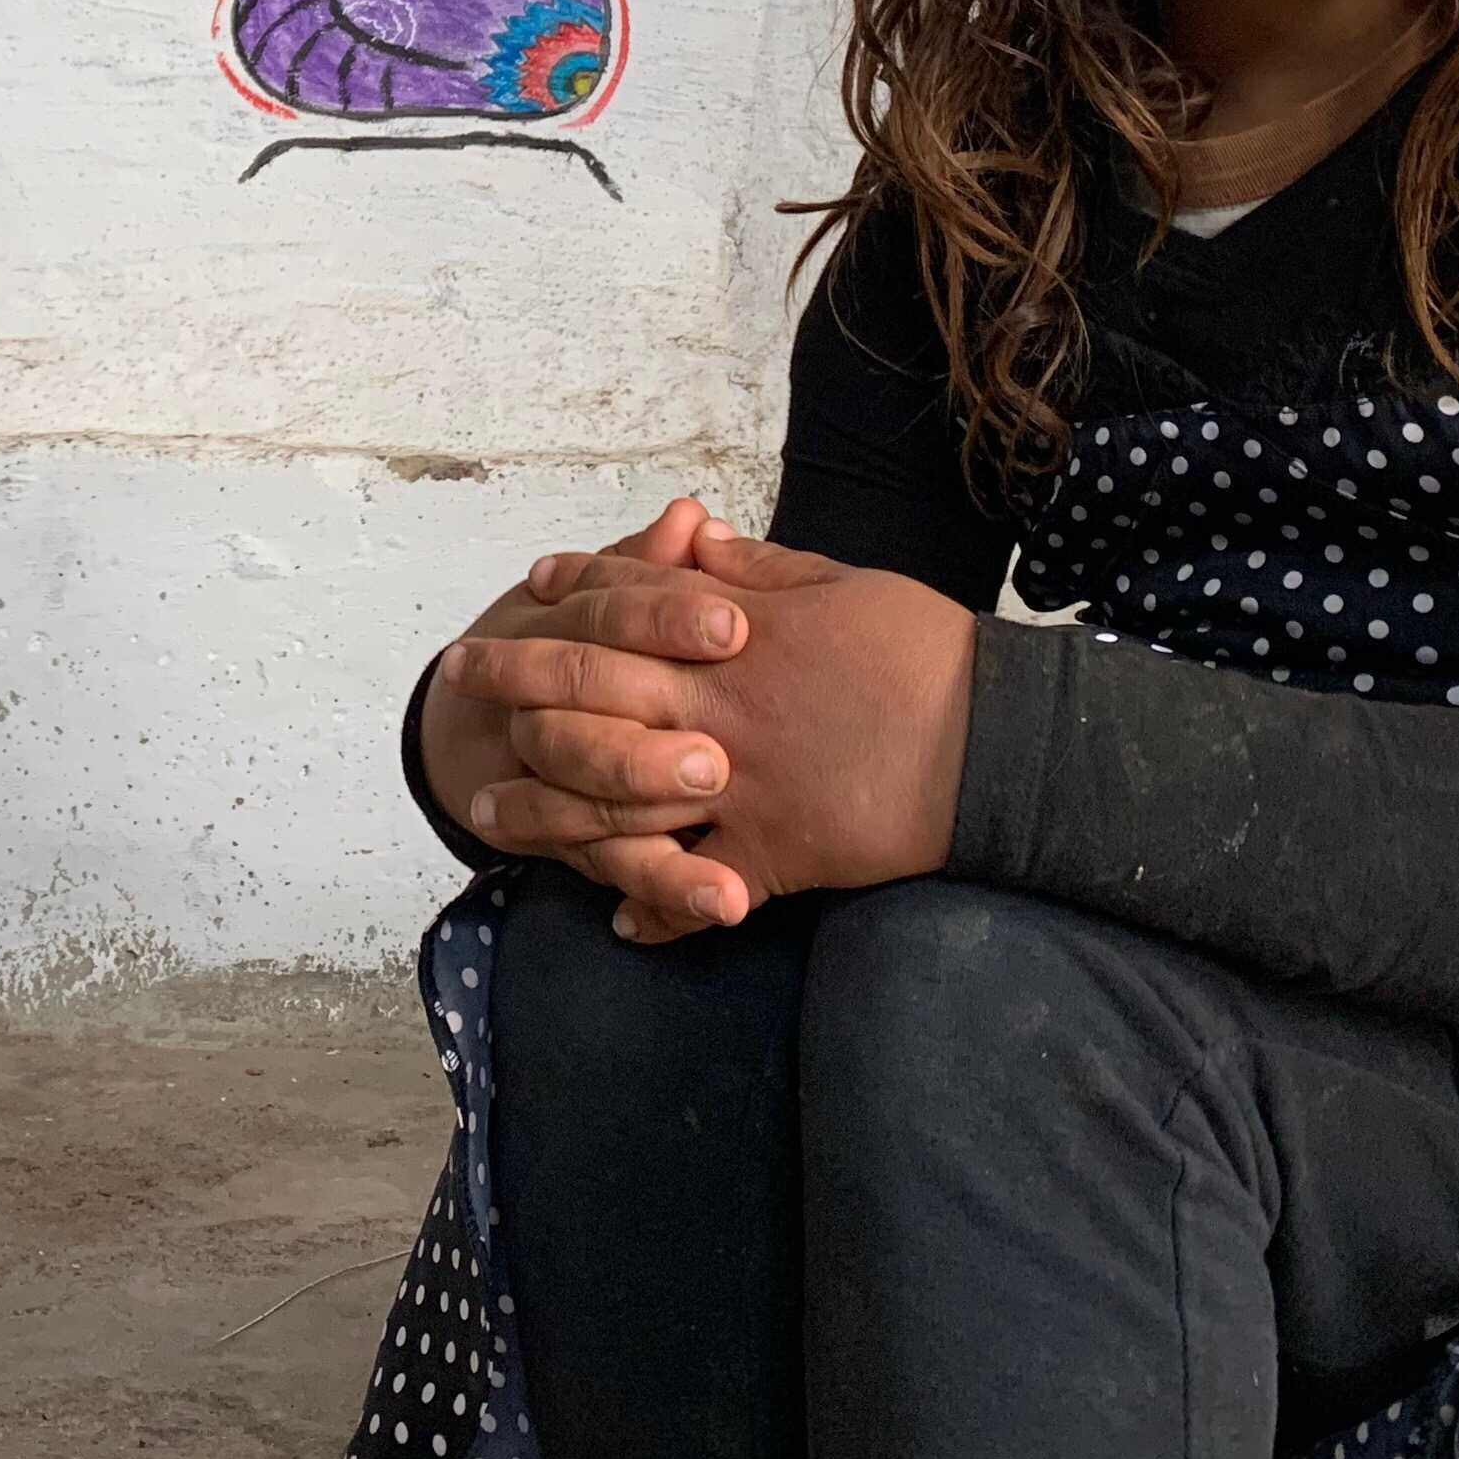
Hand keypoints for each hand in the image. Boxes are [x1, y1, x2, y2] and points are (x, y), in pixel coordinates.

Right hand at [415, 498, 743, 918]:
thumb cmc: (563, 639)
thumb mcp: (599, 593)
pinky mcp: (581, 841)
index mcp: (561, 630)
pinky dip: (670, 893)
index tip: (732, 626)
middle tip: (716, 762)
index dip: (665, 619)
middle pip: (590, 731)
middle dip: (646, 752)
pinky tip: (726, 905)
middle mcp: (549, 712)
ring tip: (730, 882)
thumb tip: (687, 516)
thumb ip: (647, 566)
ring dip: (662, 852)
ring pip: (596, 816)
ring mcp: (559, 784)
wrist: (470, 714)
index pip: (610, 618)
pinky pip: (622, 870)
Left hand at [437, 531, 975, 941]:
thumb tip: (695, 537)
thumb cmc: (927, 654)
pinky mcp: (772, 857)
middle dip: (518, 686)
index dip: (574, 595)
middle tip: (460, 683)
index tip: (529, 588)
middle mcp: (718, 710)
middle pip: (592, 695)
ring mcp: (737, 789)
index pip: (631, 605)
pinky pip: (697, 890)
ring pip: (615, 800)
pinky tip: (619, 920)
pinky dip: (657, 908)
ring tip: (491, 812)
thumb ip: (759, 569)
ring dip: (547, 808)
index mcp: (736, 636)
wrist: (999, 744)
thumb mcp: (843, 584)